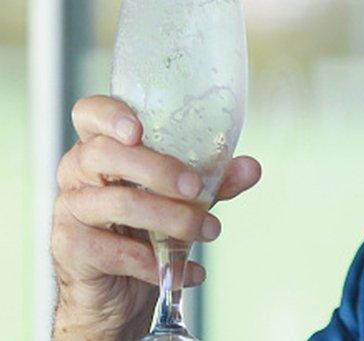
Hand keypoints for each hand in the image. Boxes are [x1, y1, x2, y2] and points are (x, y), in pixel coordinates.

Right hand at [51, 95, 261, 339]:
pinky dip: (160, 263)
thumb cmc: (147, 228)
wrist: (118, 290)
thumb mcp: (185, 198)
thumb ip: (214, 179)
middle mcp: (77, 171)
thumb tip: (252, 167)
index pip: (90, 114)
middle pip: (107, 154)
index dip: (110, 116)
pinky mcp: (71, 249)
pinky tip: (190, 272)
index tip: (138, 130)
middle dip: (159, 170)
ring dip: (172, 219)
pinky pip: (117, 252)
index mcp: (102, 146)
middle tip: (196, 188)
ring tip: (209, 231)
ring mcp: (69, 209)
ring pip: (119, 203)